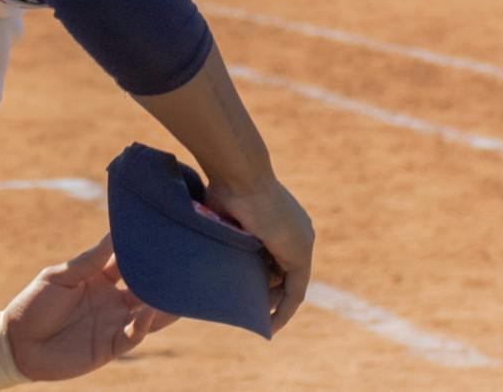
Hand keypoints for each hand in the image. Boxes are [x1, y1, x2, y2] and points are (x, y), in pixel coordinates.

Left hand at [0, 232, 173, 383]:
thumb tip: (115, 234)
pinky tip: (149, 311)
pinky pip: (132, 336)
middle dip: (160, 276)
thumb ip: (90, 260)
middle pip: (144, 287)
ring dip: (162, 304)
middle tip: (180, 261)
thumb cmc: (35, 304)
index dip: (142, 250)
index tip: (158, 233)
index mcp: (100, 278)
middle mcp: (112, 300)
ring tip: (180, 291)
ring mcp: (113, 323)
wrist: (18, 343)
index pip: (128, 261)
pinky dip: (143, 325)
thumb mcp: (61, 276)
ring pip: (147, 313)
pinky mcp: (109, 346)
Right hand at [203, 175, 313, 332]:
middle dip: (265, 292)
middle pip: (282, 271)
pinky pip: (296, 292)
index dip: (260, 273)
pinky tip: (270, 326)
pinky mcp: (300, 256)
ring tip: (251, 318)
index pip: (273, 254)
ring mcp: (301, 243)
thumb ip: (223, 228)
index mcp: (279, 218)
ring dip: (271, 302)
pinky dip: (284, 311)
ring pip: (287, 283)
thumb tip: (201, 234)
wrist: (240, 175)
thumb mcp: (223, 212)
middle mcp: (296, 231)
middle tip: (244, 308)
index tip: (244, 287)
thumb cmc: (224, 186)